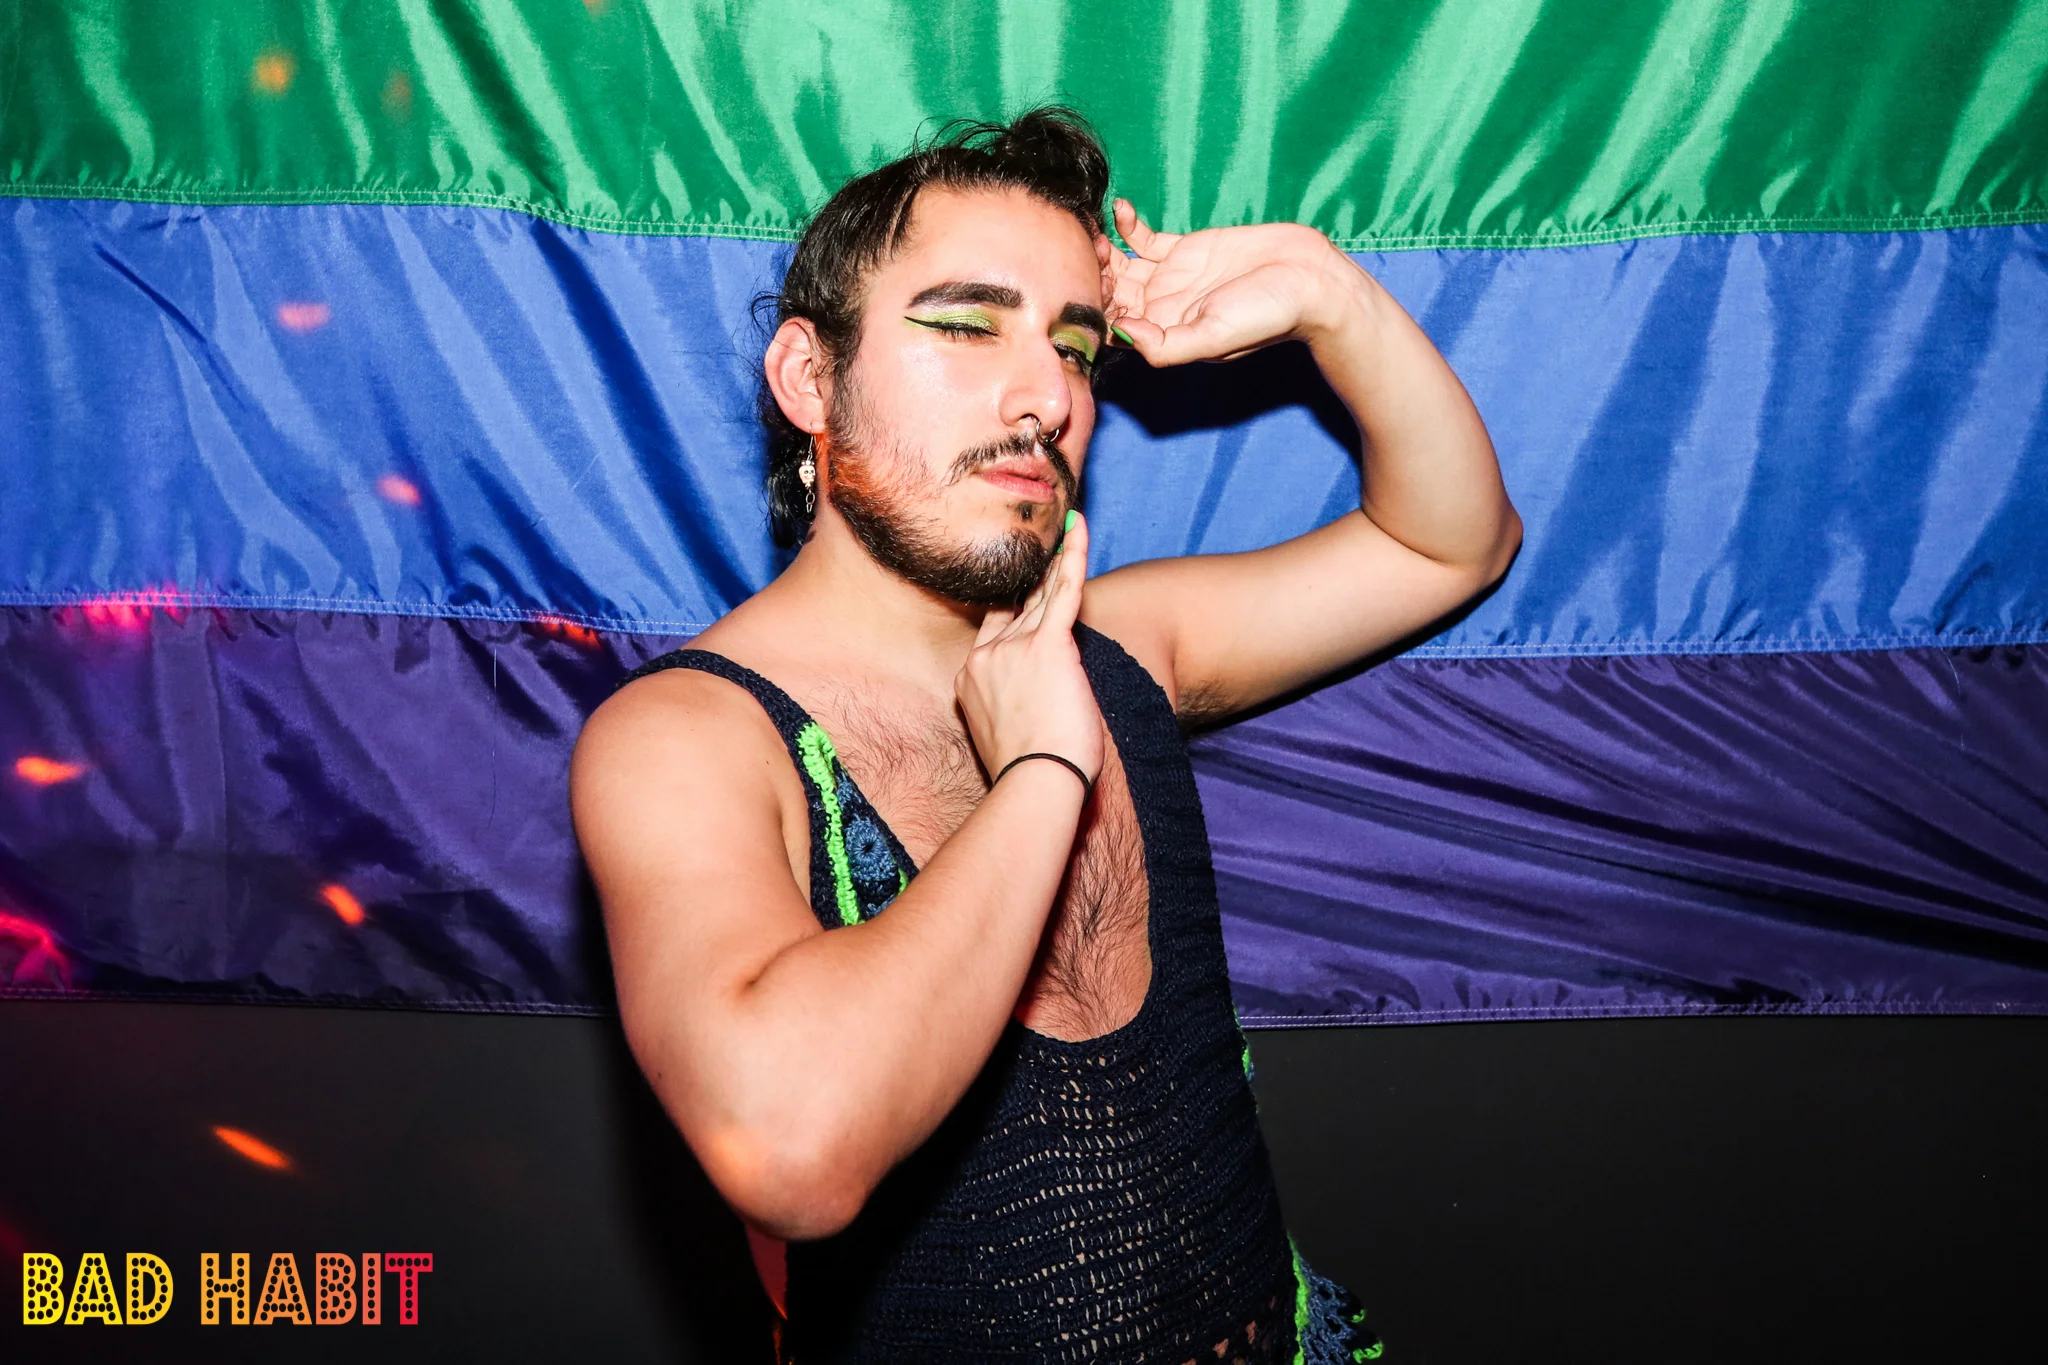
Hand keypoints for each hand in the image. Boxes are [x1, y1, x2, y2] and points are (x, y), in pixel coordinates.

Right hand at [955, 513, 1104, 789]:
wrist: (1036, 783)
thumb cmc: (1029, 774)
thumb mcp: (1003, 734)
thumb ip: (1010, 707)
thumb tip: (1031, 711)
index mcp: (971, 676)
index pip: (994, 631)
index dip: (1013, 611)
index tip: (1027, 592)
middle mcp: (986, 654)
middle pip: (1017, 607)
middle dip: (1035, 579)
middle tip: (1049, 546)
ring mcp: (1015, 647)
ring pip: (1041, 594)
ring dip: (1056, 561)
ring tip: (1067, 530)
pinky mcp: (1049, 645)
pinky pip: (1065, 589)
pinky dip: (1074, 554)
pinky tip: (1079, 527)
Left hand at [1104, 199, 1368, 366]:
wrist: (1309, 280)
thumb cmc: (1268, 317)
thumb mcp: (1213, 338)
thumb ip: (1166, 345)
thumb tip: (1124, 333)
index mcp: (1163, 336)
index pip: (1112, 328)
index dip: (1091, 309)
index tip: (1081, 286)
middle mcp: (1159, 308)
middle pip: (1108, 295)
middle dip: (1090, 276)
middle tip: (1082, 252)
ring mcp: (1168, 277)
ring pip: (1119, 265)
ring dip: (1102, 250)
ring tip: (1094, 232)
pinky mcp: (1183, 248)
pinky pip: (1143, 238)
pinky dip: (1127, 225)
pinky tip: (1120, 210)